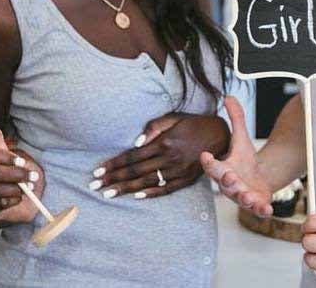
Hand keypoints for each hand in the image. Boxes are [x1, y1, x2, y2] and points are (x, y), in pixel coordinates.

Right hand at [0, 129, 44, 222]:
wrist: (22, 200)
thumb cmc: (17, 176)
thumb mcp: (15, 161)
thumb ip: (4, 148)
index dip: (2, 156)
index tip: (21, 161)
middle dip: (14, 173)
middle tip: (33, 175)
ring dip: (15, 187)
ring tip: (29, 187)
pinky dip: (11, 200)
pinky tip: (20, 198)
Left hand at [93, 112, 229, 198]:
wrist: (220, 135)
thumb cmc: (192, 123)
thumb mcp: (172, 118)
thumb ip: (153, 129)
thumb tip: (135, 143)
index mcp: (164, 142)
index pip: (132, 156)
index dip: (113, 164)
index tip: (98, 171)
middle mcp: (169, 158)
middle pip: (135, 171)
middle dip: (113, 179)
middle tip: (95, 187)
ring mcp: (178, 171)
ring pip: (147, 182)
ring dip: (126, 189)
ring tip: (109, 194)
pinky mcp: (186, 179)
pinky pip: (165, 189)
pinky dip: (150, 193)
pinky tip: (136, 196)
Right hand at [199, 96, 273, 216]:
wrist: (259, 179)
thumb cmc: (245, 160)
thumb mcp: (241, 138)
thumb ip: (236, 118)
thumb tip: (228, 96)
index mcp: (223, 169)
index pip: (212, 166)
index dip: (208, 162)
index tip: (205, 155)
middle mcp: (230, 185)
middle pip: (225, 184)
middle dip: (227, 181)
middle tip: (230, 176)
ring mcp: (242, 196)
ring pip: (241, 199)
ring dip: (244, 197)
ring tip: (248, 196)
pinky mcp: (256, 204)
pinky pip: (258, 209)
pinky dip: (262, 210)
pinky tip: (267, 209)